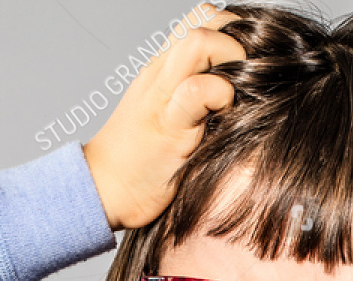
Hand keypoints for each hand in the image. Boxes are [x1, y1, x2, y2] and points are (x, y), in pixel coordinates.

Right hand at [82, 4, 244, 230]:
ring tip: (233, 94)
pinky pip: (197, 92)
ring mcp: (162, 95)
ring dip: (229, 60)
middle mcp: (162, 72)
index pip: (201, 18)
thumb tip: (246, 92)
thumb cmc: (143, 158)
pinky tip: (221, 120)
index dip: (231, 29)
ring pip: (198, 42)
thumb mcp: (173, 114)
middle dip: (236, 37)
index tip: (246, 61)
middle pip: (202, 19)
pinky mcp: (167, 126)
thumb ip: (198, 95)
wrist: (105, 189)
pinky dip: (220, 98)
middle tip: (246, 76)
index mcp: (165, 67)